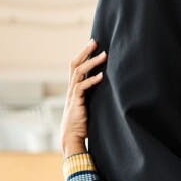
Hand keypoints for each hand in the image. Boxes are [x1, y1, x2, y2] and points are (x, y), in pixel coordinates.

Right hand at [61, 39, 105, 155]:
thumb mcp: (90, 103)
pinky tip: (101, 76)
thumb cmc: (83, 122)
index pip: (76, 66)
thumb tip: (109, 82)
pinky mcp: (76, 104)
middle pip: (74, 65)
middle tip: (95, 42)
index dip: (83, 54)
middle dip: (84, 52)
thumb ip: (94, 93)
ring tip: (104, 55)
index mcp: (74, 88)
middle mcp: (72, 89)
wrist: (72, 138)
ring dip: (91, 63)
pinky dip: (91, 81)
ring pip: (78, 73)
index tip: (93, 44)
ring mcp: (72, 96)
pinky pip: (81, 88)